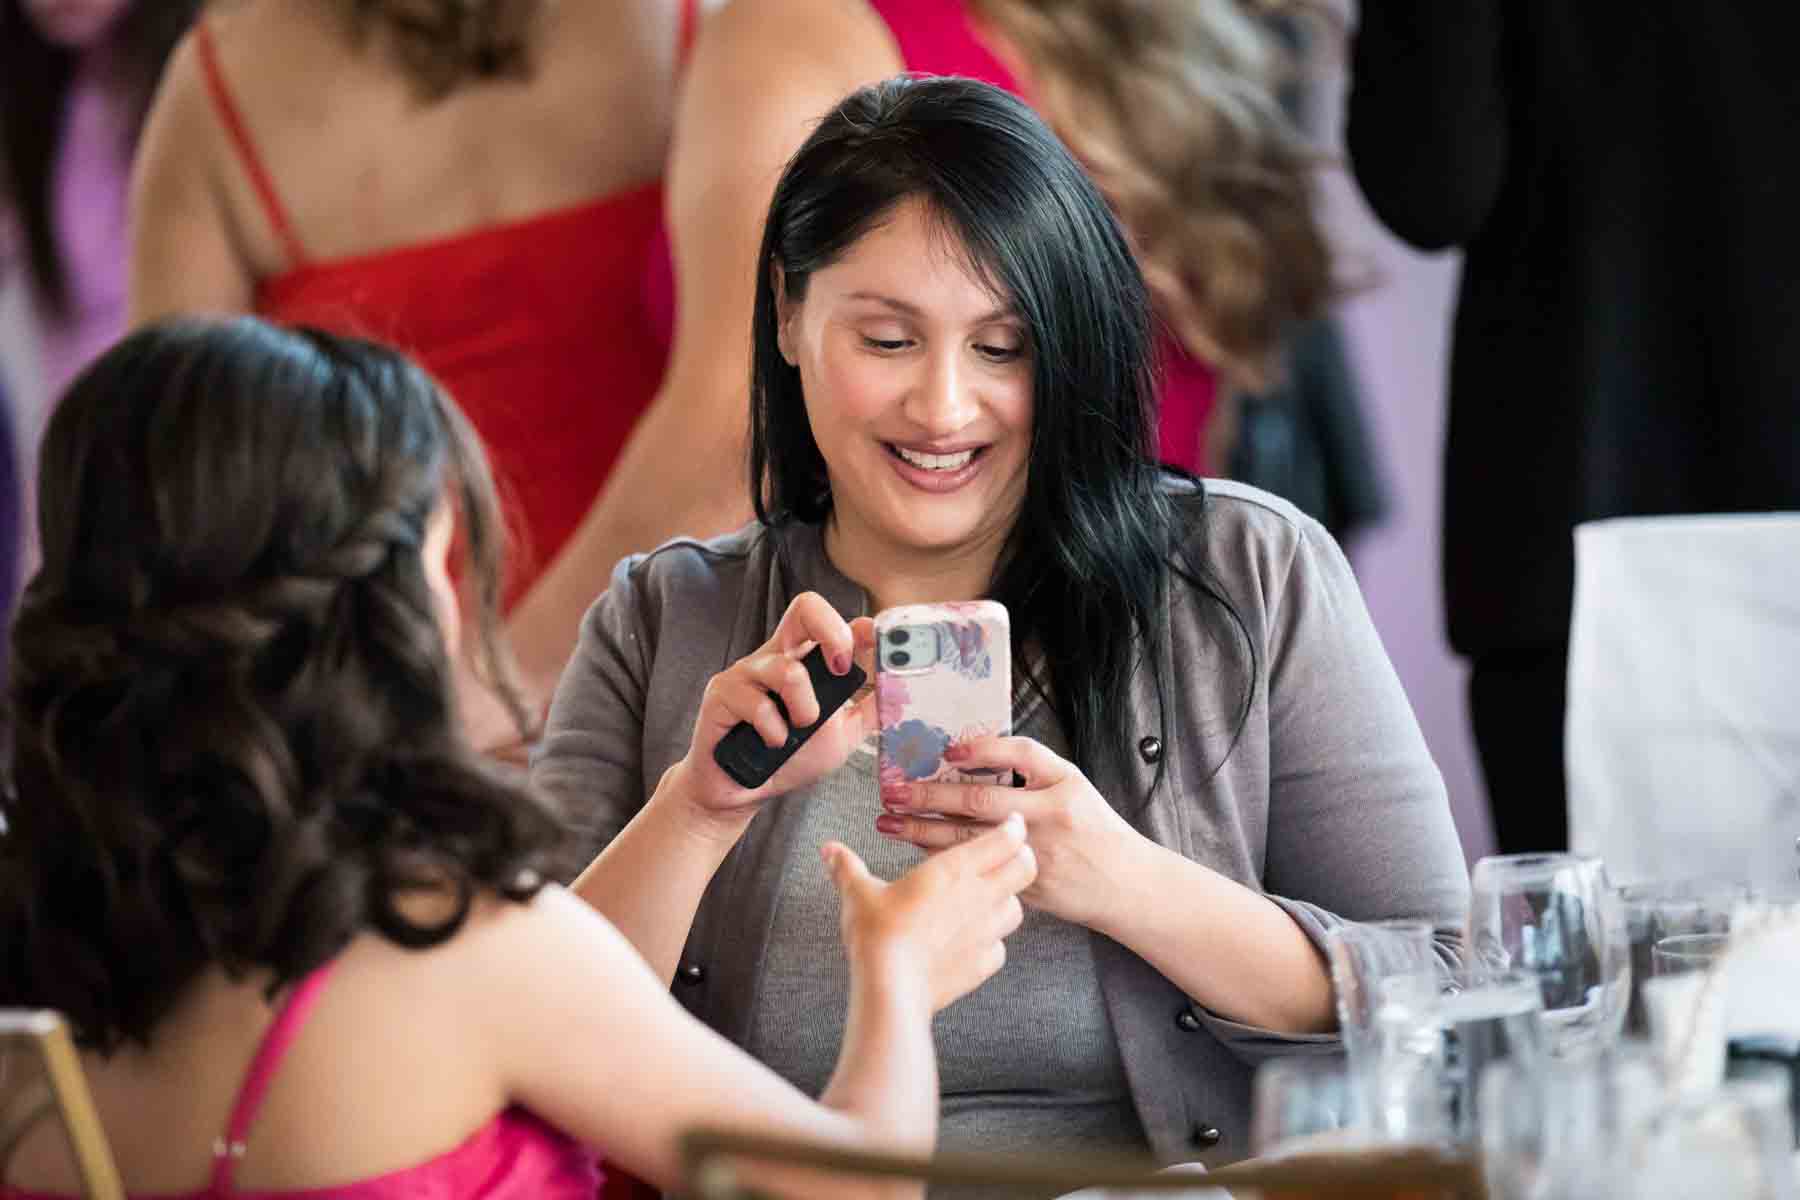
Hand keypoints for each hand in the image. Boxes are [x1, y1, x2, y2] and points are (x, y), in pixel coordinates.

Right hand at [673, 591, 876, 832]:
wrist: (744, 791)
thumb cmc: (789, 759)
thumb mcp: (841, 735)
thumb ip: (868, 710)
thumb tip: (901, 687)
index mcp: (804, 661)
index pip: (829, 621)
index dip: (855, 625)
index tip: (875, 639)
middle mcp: (776, 657)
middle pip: (805, 608)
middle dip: (833, 632)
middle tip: (841, 668)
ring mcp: (746, 672)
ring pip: (787, 669)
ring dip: (804, 707)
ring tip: (799, 730)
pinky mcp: (721, 694)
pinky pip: (757, 704)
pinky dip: (774, 732)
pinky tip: (771, 744)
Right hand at [824, 813, 1035, 1012]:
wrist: (891, 988)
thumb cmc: (877, 933)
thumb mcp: (857, 893)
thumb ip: (847, 868)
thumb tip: (829, 850)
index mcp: (955, 869)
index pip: (1005, 839)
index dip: (1013, 828)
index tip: (1011, 823)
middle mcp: (979, 897)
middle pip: (1026, 868)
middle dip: (1023, 858)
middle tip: (1011, 855)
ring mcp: (985, 933)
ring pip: (1018, 909)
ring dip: (1009, 900)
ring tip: (992, 898)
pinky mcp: (982, 965)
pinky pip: (1000, 949)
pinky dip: (993, 942)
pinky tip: (974, 941)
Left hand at [875, 736, 1142, 929]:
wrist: (1123, 883)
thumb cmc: (1095, 829)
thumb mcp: (1074, 786)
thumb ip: (1032, 771)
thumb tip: (972, 754)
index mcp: (1063, 784)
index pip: (1019, 754)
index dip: (980, 749)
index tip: (946, 751)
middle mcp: (1049, 815)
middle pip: (980, 800)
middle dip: (931, 795)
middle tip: (895, 790)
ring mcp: (1035, 851)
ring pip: (968, 839)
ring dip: (923, 829)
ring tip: (890, 821)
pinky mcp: (1024, 883)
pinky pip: (975, 867)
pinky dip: (942, 857)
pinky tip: (917, 848)